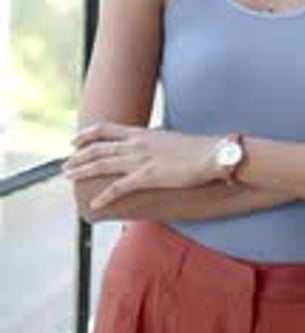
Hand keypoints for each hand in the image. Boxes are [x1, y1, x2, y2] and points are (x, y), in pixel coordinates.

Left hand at [62, 123, 218, 209]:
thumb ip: (155, 144)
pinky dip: (104, 196)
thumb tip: (150, 150)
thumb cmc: (197, 149)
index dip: (88, 133)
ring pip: (102, 163)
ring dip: (82, 170)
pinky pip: (119, 187)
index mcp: (143, 133)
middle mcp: (137, 143)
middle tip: (65, 164)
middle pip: (99, 146)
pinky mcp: (147, 176)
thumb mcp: (170, 141)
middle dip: (78, 155)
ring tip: (68, 177)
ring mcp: (140, 159)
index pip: (107, 128)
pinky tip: (94, 204)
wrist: (212, 154)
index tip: (74, 139)